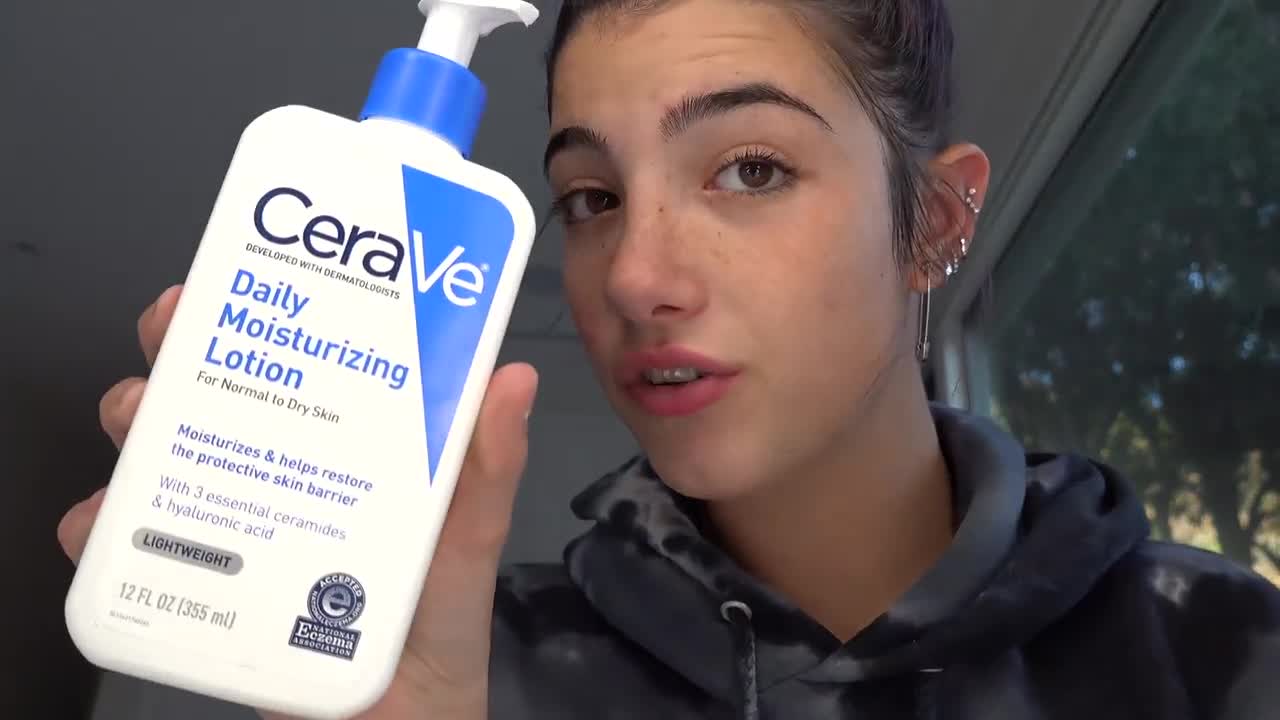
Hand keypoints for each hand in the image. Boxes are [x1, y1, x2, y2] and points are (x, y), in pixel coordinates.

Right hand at [58, 284, 537, 719]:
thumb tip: (513, 380)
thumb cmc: (437, 615)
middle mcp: (287, 467)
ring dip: (138, 420)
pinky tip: (108, 520)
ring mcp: (243, 518)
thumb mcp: (470, 531)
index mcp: (350, 441)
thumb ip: (492, 463)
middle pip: (217, 385)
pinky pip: (137, 544)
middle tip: (173, 336)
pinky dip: (106, 526)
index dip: (266, 307)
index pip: (302, 355)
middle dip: (180, 348)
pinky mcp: (208, 577)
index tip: (241, 272)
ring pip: (165, 447)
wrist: (399, 716)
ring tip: (142, 419)